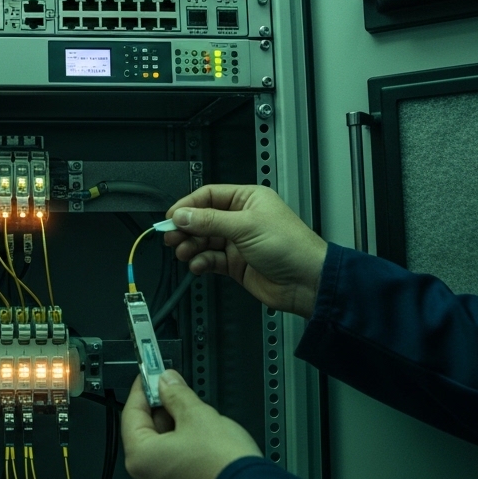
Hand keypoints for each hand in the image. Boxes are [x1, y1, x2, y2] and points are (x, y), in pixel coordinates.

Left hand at [121, 370, 261, 478]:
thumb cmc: (224, 467)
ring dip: (174, 431)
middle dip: (162, 410)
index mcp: (140, 459)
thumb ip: (177, 394)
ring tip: (197, 417)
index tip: (151, 375)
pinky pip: (175, 469)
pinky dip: (183, 452)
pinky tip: (203, 442)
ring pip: (162, 452)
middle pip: (145, 434)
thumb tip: (167, 382)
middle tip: (176, 391)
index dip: (142, 390)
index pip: (131, 414)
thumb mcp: (199, 416)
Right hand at [164, 184, 327, 317]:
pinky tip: (198, 265)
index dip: (187, 206)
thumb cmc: (291, 247)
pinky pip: (210, 260)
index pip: (208, 196)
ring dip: (191, 247)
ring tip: (184, 253)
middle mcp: (241, 219)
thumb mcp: (245, 226)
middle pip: (202, 219)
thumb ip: (209, 221)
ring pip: (204, 241)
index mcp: (247, 199)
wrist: (306, 282)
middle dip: (185, 228)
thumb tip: (182, 215)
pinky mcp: (236, 264)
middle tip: (171, 237)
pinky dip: (201, 262)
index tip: (171, 217)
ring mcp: (238, 242)